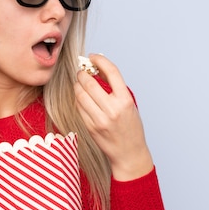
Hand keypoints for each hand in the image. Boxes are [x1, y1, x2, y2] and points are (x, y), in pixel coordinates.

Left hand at [74, 54, 153, 180]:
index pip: (111, 72)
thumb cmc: (131, 127)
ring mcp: (99, 119)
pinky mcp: (90, 127)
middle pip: (90, 82)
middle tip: (82, 71)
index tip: (93, 57)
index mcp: (125, 100)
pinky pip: (79, 107)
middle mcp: (112, 109)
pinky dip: (78, 99)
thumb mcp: (129, 104)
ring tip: (80, 84)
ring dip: (77, 85)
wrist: (129, 153)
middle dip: (82, 73)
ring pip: (80, 94)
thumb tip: (98, 68)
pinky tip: (82, 98)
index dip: (100, 60)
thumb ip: (115, 87)